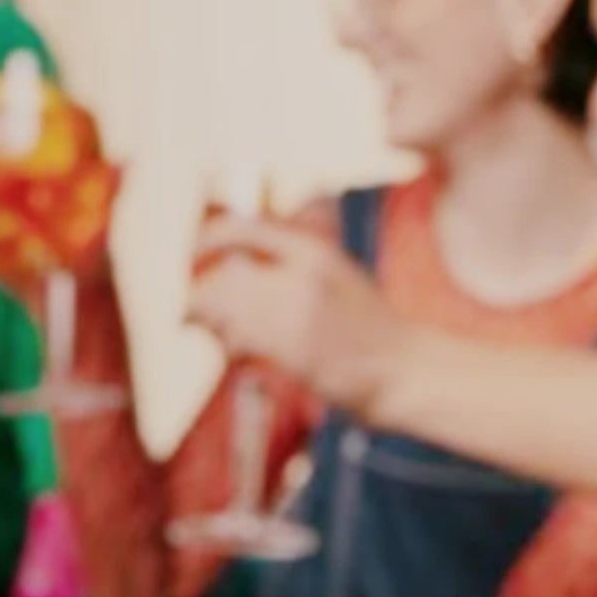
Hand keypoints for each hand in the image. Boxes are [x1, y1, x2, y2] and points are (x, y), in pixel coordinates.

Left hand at [188, 217, 404, 411]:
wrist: (403, 369)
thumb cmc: (370, 330)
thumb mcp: (338, 275)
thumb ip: (294, 263)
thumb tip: (235, 263)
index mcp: (313, 249)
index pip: (242, 228)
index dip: (206, 241)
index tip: (193, 257)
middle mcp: (302, 275)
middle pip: (224, 273)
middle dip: (201, 294)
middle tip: (193, 313)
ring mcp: (298, 313)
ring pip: (227, 309)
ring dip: (214, 324)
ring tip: (225, 337)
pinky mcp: (295, 350)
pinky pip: (240, 340)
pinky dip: (229, 345)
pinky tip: (238, 353)